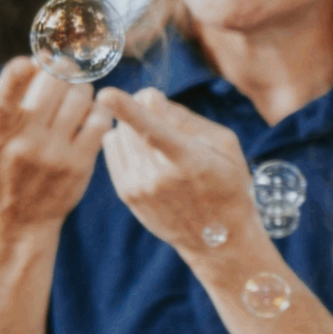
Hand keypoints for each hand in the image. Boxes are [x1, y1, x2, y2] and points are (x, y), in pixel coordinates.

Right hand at [0, 58, 113, 240]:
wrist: (17, 219)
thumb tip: (33, 62)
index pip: (3, 99)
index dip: (16, 75)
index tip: (28, 62)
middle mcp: (24, 144)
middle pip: (55, 84)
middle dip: (63, 69)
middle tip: (64, 68)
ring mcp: (53, 155)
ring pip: (81, 98)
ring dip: (82, 88)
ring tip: (77, 92)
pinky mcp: (79, 165)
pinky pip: (100, 120)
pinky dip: (99, 110)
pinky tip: (91, 112)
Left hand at [100, 86, 269, 260]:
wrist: (218, 239)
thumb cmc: (227, 183)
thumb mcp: (224, 145)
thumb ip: (185, 119)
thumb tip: (149, 97)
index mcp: (189, 161)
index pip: (153, 130)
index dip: (128, 110)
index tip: (105, 94)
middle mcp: (159, 177)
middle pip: (131, 125)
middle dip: (142, 108)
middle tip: (161, 112)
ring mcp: (139, 188)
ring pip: (119, 135)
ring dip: (132, 126)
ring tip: (158, 139)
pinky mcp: (127, 194)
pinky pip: (112, 150)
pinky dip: (123, 141)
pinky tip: (144, 149)